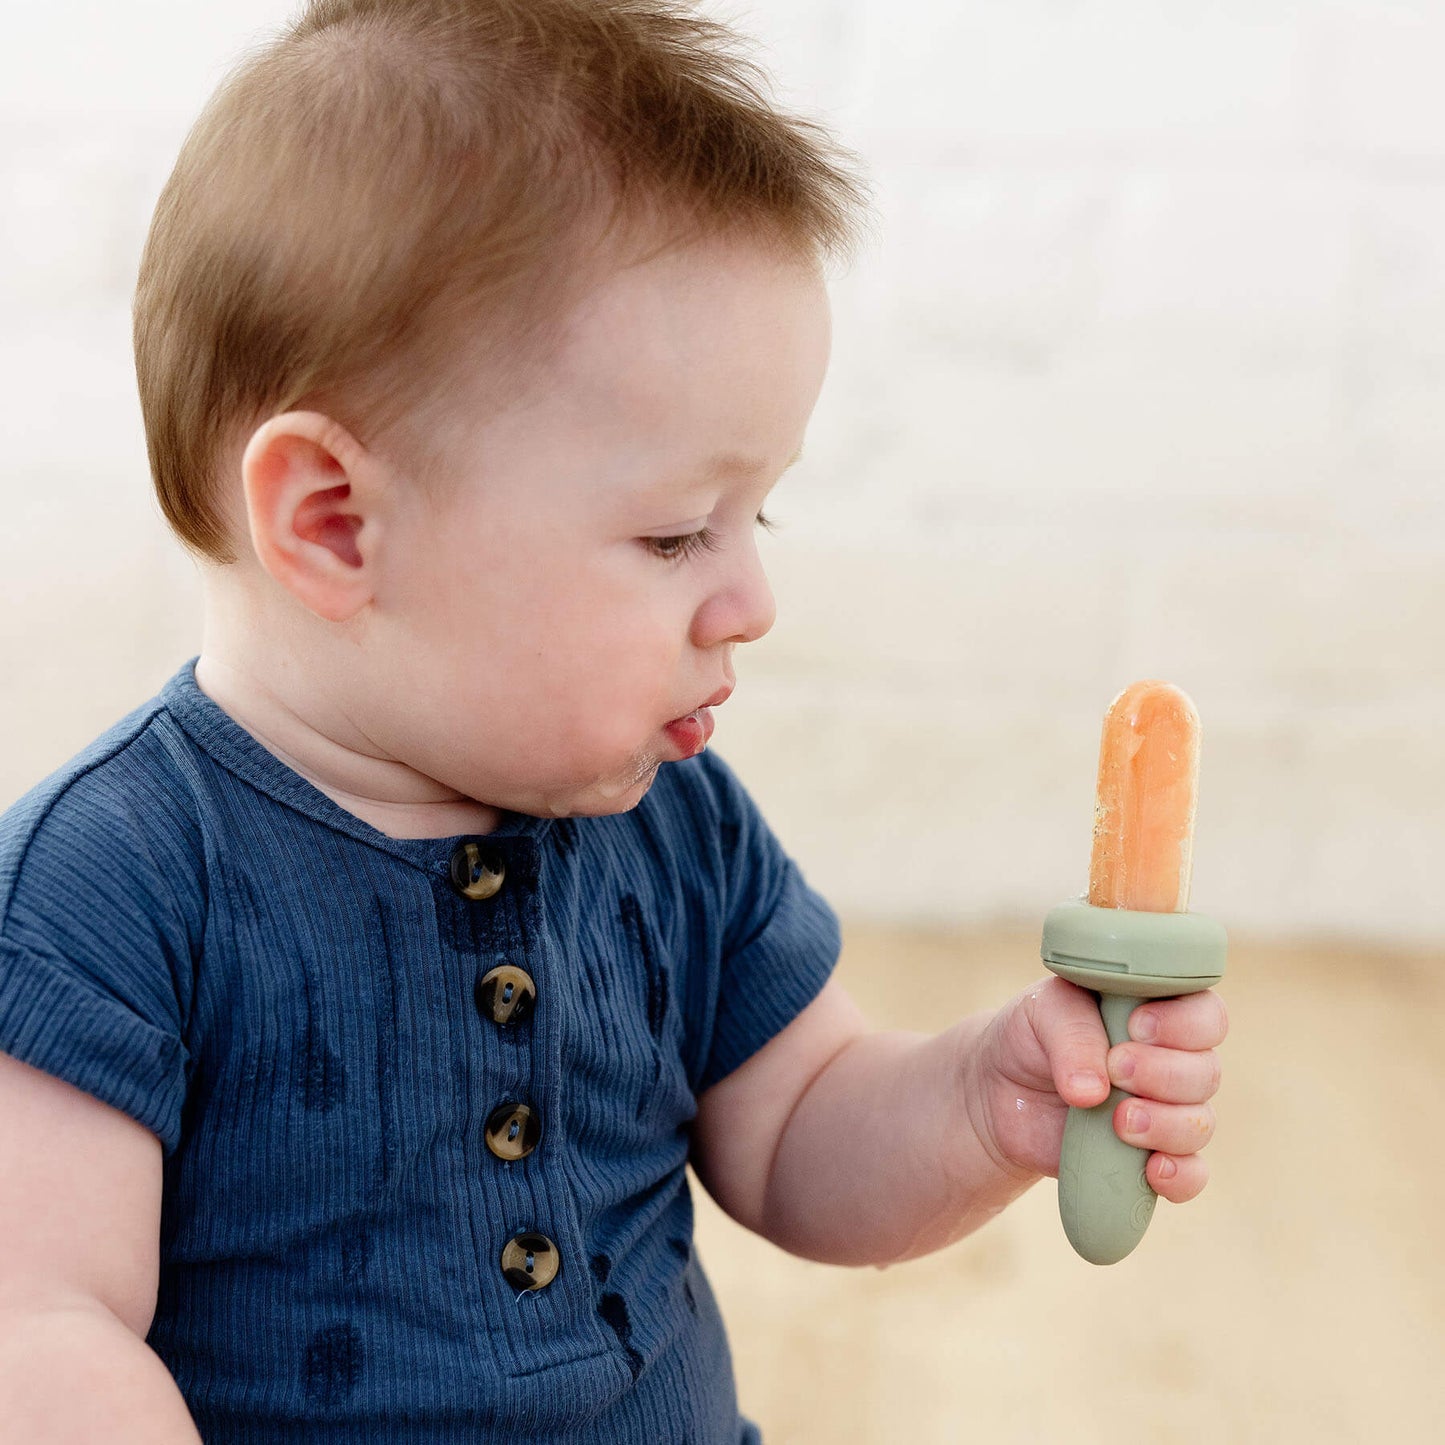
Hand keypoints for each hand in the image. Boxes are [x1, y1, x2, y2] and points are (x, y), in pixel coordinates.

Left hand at [966, 977, 1226, 1203]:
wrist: (999, 1091)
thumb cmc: (1031, 1036)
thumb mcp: (1043, 1013)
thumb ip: (1073, 1037)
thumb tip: (1093, 1092)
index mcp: (1158, 1011)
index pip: (1206, 1016)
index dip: (1185, 1025)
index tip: (1137, 1027)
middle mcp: (1173, 1061)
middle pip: (1207, 1072)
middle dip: (1165, 1074)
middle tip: (1116, 1070)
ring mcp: (1165, 1112)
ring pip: (1199, 1123)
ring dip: (1167, 1124)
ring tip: (1119, 1120)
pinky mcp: (1150, 1156)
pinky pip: (1191, 1174)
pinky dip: (1181, 1175)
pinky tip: (1152, 1170)